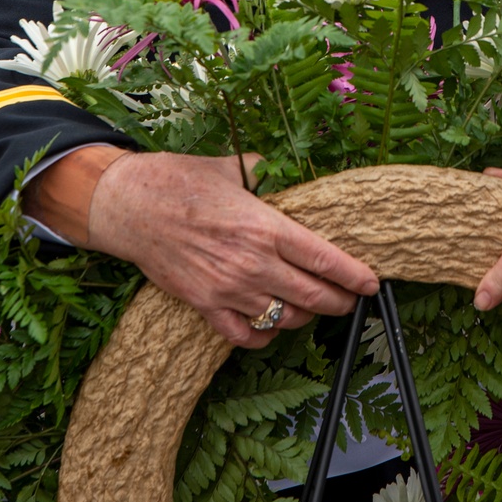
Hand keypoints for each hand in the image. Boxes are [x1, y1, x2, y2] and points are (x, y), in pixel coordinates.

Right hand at [36, 148, 378, 346]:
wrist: (130, 206)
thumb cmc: (180, 180)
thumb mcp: (232, 165)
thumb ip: (265, 172)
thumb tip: (285, 174)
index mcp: (265, 226)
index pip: (324, 259)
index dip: (354, 276)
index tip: (371, 283)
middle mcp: (252, 262)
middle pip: (313, 296)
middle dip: (339, 301)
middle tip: (349, 298)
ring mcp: (228, 289)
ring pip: (285, 318)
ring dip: (304, 316)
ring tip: (311, 306)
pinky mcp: (204, 305)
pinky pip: (245, 335)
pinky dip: (264, 335)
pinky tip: (272, 325)